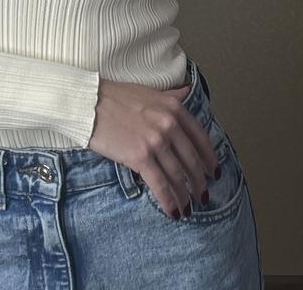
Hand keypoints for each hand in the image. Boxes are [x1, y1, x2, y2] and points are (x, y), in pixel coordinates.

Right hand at [88, 77, 219, 217]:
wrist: (88, 102)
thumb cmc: (115, 96)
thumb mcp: (148, 91)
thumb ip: (170, 96)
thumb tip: (187, 91)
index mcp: (173, 108)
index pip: (200, 138)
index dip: (209, 158)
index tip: (214, 171)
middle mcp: (169, 124)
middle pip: (191, 160)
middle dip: (199, 181)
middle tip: (203, 195)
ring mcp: (155, 141)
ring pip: (178, 175)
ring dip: (185, 195)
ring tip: (188, 207)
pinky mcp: (140, 157)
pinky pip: (160, 184)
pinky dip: (169, 200)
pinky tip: (173, 211)